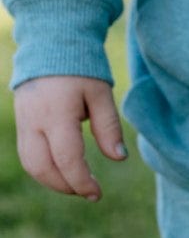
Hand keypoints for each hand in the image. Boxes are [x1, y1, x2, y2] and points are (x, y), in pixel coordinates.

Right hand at [13, 74, 127, 201]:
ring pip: (31, 165)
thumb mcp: (101, 94)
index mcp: (57, 112)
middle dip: (66, 186)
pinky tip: (64, 171)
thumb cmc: (82, 68)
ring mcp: (23, 122)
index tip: (98, 193)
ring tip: (78, 184)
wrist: (52, 44)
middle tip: (89, 192)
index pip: (67, 158)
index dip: (81, 181)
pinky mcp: (20, 123)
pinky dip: (44, 169)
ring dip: (53, 181)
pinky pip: (27, 155)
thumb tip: (119, 158)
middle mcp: (34, 121)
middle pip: (42, 168)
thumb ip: (109, 127)